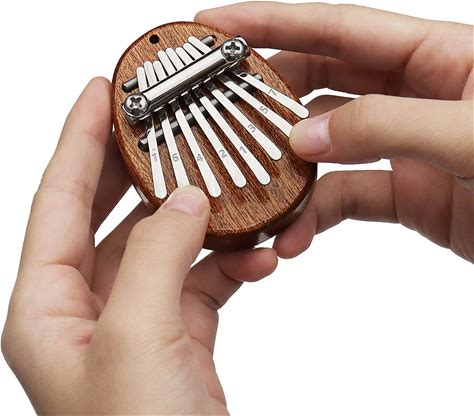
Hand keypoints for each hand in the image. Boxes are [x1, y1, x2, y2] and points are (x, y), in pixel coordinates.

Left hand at [1, 78, 276, 414]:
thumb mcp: (138, 341)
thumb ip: (157, 257)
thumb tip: (184, 201)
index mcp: (49, 309)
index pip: (57, 200)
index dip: (77, 139)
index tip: (99, 93)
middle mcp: (87, 310)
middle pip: (110, 215)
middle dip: (136, 166)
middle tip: (160, 122)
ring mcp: (136, 320)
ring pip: (165, 245)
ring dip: (201, 221)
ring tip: (231, 196)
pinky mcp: (179, 334)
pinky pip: (202, 278)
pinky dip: (229, 262)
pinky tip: (257, 257)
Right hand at [196, 2, 473, 261]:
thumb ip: (387, 128)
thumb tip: (305, 140)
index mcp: (436, 58)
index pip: (336, 28)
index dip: (272, 22)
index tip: (217, 27)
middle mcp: (413, 97)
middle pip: (321, 83)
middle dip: (268, 96)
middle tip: (217, 109)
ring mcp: (405, 149)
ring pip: (326, 150)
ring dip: (288, 172)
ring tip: (254, 192)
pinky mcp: (406, 195)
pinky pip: (345, 199)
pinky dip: (314, 216)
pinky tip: (294, 234)